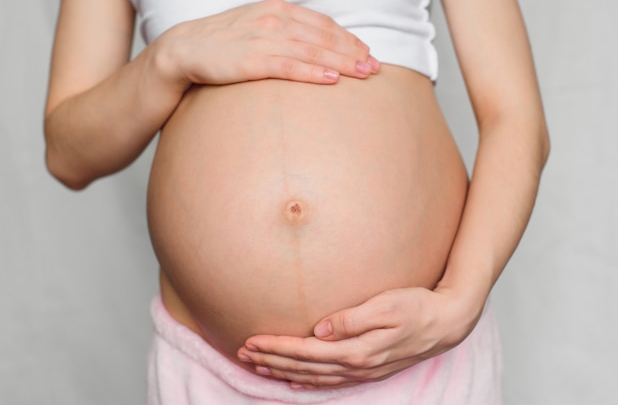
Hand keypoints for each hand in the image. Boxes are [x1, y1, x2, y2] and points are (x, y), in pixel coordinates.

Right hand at [153, 0, 379, 85]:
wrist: (184, 50)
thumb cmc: (225, 42)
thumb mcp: (258, 27)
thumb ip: (285, 32)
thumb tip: (313, 47)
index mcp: (278, 9)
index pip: (322, 24)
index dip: (348, 39)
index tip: (367, 52)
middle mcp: (274, 20)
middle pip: (323, 37)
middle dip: (353, 52)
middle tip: (375, 67)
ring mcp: (262, 39)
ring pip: (312, 52)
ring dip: (341, 63)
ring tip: (364, 74)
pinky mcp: (251, 60)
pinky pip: (288, 67)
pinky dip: (312, 73)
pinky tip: (331, 80)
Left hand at [237, 286, 483, 389]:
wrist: (447, 323)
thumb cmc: (417, 308)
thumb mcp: (386, 306)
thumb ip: (352, 319)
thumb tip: (320, 329)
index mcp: (357, 350)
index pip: (306, 351)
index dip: (276, 346)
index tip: (251, 340)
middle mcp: (356, 366)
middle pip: (304, 367)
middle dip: (271, 359)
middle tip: (243, 352)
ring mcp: (363, 371)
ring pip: (313, 377)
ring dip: (283, 372)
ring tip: (258, 367)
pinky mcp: (368, 369)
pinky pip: (330, 381)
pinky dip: (307, 383)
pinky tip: (293, 383)